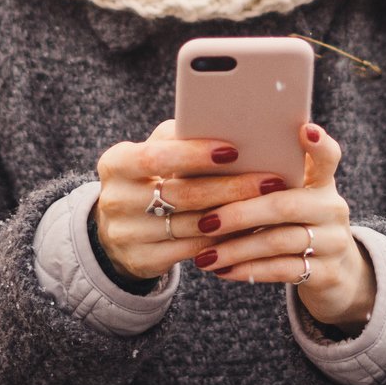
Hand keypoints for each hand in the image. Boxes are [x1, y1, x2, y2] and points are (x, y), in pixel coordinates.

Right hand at [92, 121, 282, 283]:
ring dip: (234, 216)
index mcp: (116, 163)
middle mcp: (116, 199)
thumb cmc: (150, 177)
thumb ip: (181, 138)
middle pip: (181, 194)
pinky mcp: (141, 260)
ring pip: (191, 226)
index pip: (156, 157)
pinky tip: (248, 228)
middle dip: (230, 187)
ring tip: (267, 204)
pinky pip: (191, 250)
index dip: (194, 154)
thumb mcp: (154, 152)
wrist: (118, 228)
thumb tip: (229, 124)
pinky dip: (223, 239)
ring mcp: (126, 234)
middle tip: (270, 181)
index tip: (234, 150)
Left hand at [171, 123, 374, 332]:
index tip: (305, 129)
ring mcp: (334, 242)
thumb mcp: (294, 198)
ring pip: (279, 241)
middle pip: (286, 205)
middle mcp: (333, 208)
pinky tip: (223, 271)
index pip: (328, 156)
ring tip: (204, 255)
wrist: (336, 273)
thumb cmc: (297, 225)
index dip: (319, 144)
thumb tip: (213, 162)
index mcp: (323, 182)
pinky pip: (283, 270)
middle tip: (204, 222)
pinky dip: (249, 270)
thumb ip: (268, 180)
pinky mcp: (328, 273)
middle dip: (240, 214)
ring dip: (236, 249)